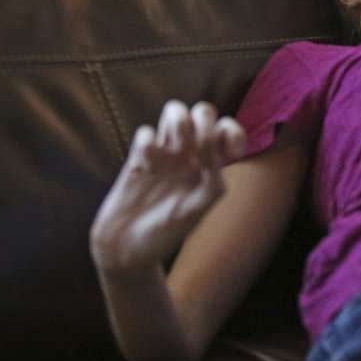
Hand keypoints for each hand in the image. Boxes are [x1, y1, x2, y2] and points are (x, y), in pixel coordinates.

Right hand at [90, 101, 245, 274]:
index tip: (228, 154)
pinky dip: (147, 143)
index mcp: (210, 166)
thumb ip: (212, 180)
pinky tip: (145, 166)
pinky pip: (145, 131)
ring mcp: (164, 154)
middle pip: (204, 112)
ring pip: (174, 111)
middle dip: (204, 120)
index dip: (233, 133)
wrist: (127, 249)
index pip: (229, 131)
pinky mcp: (137, 158)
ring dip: (177, 121)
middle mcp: (189, 155)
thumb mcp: (198, 209)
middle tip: (197, 145)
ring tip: (173, 148)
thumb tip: (214, 150)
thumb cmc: (166, 232)